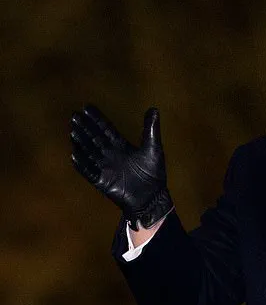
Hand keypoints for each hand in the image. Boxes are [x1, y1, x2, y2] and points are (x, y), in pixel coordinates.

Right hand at [70, 105, 172, 229]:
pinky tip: (74, 155)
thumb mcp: (153, 148)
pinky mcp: (103, 181)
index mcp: (121, 146)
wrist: (152, 198)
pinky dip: (82, 164)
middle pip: (95, 138)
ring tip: (73, 131)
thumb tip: (154, 108)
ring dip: (81, 142)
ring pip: (90, 152)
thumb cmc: (153, 173)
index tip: (87, 107)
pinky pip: (90, 172)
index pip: (106, 129)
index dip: (97, 119)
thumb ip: (151, 129)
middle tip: (74, 115)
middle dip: (85, 127)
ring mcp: (106, 168)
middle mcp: (111, 155)